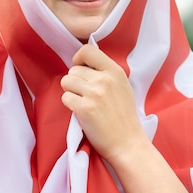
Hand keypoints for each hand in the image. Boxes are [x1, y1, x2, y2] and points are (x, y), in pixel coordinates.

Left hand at [60, 44, 145, 162]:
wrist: (128, 143)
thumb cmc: (124, 116)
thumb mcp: (122, 86)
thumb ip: (106, 73)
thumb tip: (83, 63)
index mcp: (115, 71)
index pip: (87, 50)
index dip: (78, 59)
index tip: (80, 70)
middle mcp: (105, 79)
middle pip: (73, 70)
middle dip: (75, 82)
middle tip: (86, 95)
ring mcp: (94, 93)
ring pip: (66, 82)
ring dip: (71, 93)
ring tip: (84, 103)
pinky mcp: (84, 108)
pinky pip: (65, 98)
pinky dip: (70, 105)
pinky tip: (82, 113)